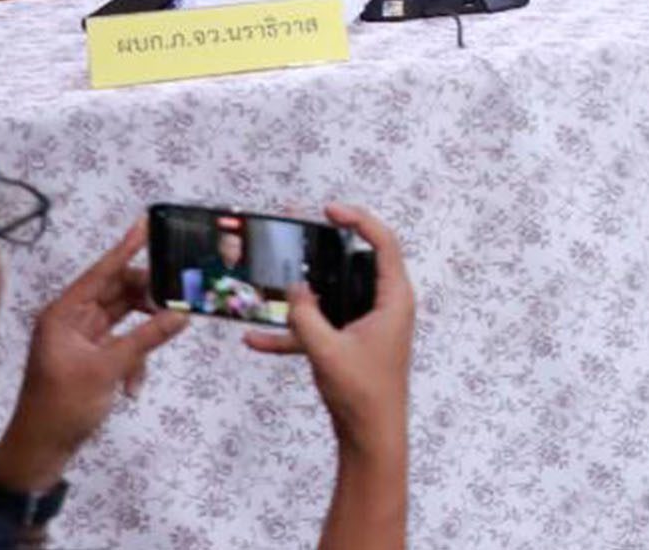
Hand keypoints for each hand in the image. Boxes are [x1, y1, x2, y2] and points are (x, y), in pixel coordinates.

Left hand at [0, 221, 187, 494]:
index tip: (146, 224)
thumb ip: (146, 338)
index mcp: (64, 314)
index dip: (124, 249)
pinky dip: (136, 361)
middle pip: (119, 293)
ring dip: (145, 335)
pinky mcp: (95, 358)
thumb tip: (181, 313)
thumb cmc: (62, 405)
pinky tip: (134, 386)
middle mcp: (73, 320)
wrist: (40, 451)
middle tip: (181, 293)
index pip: (100, 273)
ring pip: (127, 318)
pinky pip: (126, 344)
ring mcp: (84, 340)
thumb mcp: (106, 370)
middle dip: (148, 297)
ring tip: (166, 337)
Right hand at [246, 205, 413, 457]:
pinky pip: (320, 328)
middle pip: (354, 264)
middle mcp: (384, 305)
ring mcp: (367, 324)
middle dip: (321, 250)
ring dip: (302, 292)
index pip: (383, 244)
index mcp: (393, 299)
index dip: (359, 221)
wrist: (370, 436)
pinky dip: (293, 332)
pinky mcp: (350, 342)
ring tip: (269, 273)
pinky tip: (255, 339)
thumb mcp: (327, 351)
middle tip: (293, 232)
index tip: (328, 212)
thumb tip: (293, 288)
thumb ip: (306, 317)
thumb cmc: (362, 393)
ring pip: (332, 295)